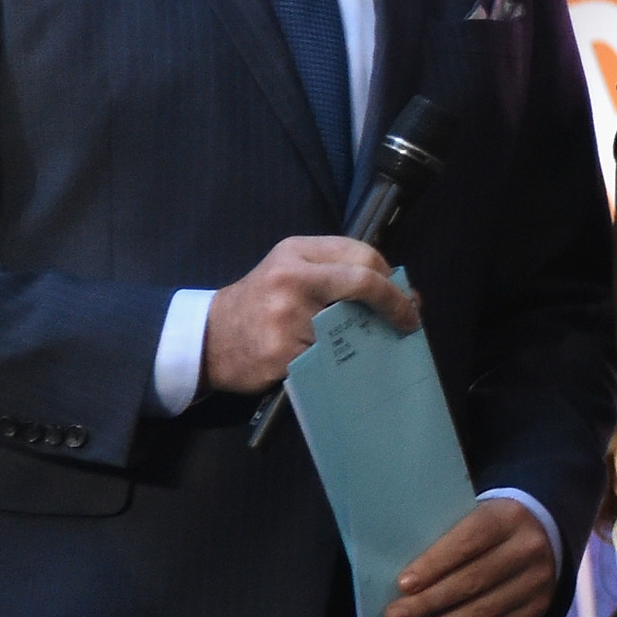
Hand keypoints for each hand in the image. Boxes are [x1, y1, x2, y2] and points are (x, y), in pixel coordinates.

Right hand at [201, 236, 417, 394]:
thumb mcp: (292, 272)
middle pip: (363, 284)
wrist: (207, 338)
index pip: (362, 257)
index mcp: (296, 253)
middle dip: (395, 304)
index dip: (392, 280)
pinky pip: (331, 358)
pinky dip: (343, 361)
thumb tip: (401, 291)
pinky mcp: (282, 352)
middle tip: (409, 322)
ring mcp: (285, 317)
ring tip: (368, 344)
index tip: (407, 298)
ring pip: (351, 326)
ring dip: (369, 338)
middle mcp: (291, 279)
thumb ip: (338, 272)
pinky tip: (338, 362)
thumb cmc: (261, 303)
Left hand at [385, 497, 554, 616]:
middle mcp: (528, 550)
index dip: (434, 565)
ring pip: (483, 613)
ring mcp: (537, 583)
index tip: (402, 586)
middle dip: (428, 604)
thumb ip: (445, 541)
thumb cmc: (489, 531)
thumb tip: (403, 585)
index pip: (468, 542)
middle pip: (474, 581)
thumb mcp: (473, 518)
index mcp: (507, 518)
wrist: (543, 538)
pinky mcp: (537, 609)